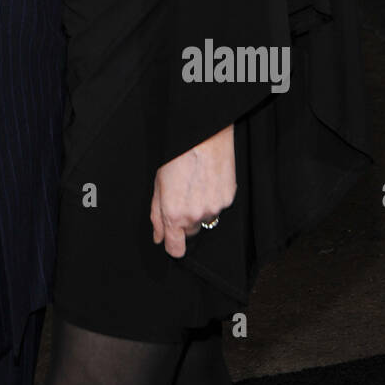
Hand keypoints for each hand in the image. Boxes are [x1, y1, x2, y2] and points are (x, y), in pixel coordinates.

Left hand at [150, 125, 235, 257]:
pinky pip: (218, 206)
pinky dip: (213, 197)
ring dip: (200, 207)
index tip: (171, 240)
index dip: (172, 245)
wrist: (203, 136)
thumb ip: (156, 215)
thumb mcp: (158, 184)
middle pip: (191, 232)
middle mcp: (196, 216)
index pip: (176, 249)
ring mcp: (214, 208)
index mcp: (174, 214)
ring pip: (205, 218)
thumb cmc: (177, 155)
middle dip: (185, 221)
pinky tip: (207, 179)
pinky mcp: (228, 199)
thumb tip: (158, 236)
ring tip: (195, 182)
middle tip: (182, 196)